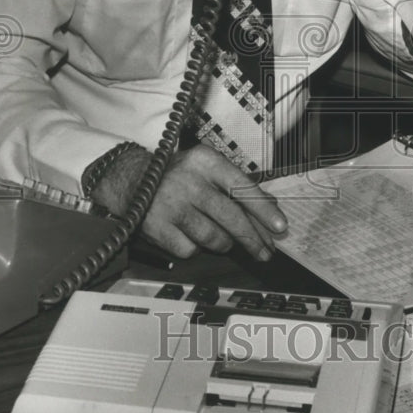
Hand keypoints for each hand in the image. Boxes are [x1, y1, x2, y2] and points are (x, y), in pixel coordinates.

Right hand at [92, 143, 286, 259]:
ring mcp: (172, 206)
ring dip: (224, 242)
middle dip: (253, 238)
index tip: (280, 226)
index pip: (241, 187)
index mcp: (205, 161)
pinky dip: (196, 247)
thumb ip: (236, 185)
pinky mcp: (158, 228)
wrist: (132, 181)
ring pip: (214, 238)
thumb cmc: (178, 175)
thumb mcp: (207, 168)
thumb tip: (270, 208)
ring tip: (223, 238)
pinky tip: (192, 235)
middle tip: (265, 251)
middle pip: (231, 217)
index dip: (263, 209)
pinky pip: (191, 249)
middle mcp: (189, 181)